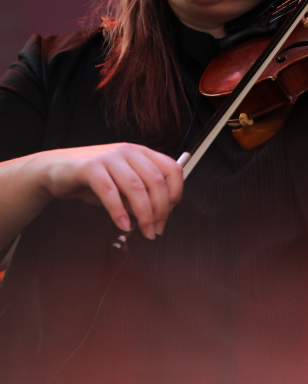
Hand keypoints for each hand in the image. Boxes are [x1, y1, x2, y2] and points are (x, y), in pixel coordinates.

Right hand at [39, 143, 183, 238]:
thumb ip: (139, 197)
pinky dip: (118, 211)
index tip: (171, 211)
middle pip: (155, 181)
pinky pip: (109, 191)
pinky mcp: (90, 167)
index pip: (171, 168)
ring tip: (144, 231)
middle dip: (160, 210)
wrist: (56, 169)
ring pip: (136, 187)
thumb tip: (157, 217)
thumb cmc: (93, 179)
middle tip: (156, 229)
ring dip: (144, 214)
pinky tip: (123, 225)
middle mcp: (128, 151)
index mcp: (141, 153)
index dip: (176, 191)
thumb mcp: (122, 187)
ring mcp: (109, 157)